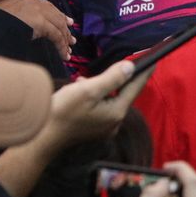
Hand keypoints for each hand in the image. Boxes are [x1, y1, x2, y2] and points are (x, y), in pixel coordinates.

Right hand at [0, 0, 74, 58]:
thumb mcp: (2, 15)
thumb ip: (16, 16)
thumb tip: (24, 26)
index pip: (46, 7)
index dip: (58, 15)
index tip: (67, 22)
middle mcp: (33, 2)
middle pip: (55, 15)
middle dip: (65, 28)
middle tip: (71, 40)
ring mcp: (37, 10)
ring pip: (58, 26)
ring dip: (64, 40)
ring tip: (68, 52)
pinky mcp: (40, 22)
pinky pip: (56, 35)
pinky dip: (61, 46)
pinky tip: (64, 55)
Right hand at [0, 61, 148, 196]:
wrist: (41, 137)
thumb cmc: (63, 112)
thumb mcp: (88, 90)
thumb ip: (112, 78)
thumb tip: (131, 67)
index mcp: (117, 112)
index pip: (135, 87)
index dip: (144, 71)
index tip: (154, 59)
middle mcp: (114, 122)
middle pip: (122, 93)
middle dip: (114, 79)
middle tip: (109, 67)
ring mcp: (103, 128)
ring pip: (108, 99)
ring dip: (98, 87)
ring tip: (81, 82)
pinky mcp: (92, 129)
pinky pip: (99, 107)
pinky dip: (91, 96)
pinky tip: (77, 90)